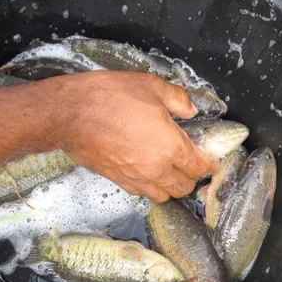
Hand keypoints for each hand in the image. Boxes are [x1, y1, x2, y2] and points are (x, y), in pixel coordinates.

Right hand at [42, 71, 217, 201]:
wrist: (70, 114)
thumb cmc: (109, 98)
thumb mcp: (150, 86)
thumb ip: (177, 99)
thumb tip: (189, 108)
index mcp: (171, 146)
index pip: (199, 166)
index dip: (209, 164)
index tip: (211, 161)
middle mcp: (156, 168)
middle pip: (183, 187)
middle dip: (191, 177)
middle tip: (191, 164)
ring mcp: (136, 178)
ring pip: (163, 195)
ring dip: (170, 186)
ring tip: (169, 172)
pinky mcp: (117, 180)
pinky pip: (140, 193)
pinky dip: (148, 187)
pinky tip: (145, 172)